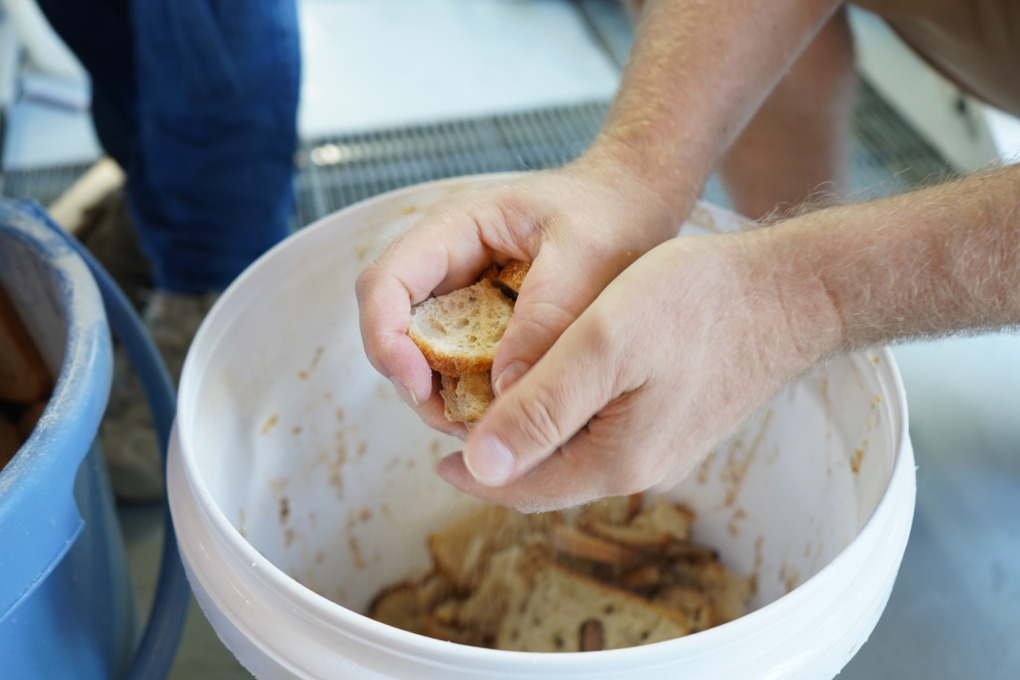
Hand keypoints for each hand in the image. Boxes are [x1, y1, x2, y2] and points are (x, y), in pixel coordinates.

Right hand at [356, 156, 680, 435]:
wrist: (636, 205)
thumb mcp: (584, 256)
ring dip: (446, 397)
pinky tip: (512, 415)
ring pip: (424, 358)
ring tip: (492, 428)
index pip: (382, 285)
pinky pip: (461, 369)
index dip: (386, 340)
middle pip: (394, 331)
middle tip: (463, 423)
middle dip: (416, 383)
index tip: (420, 387)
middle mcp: (445, 267)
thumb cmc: (609, 213)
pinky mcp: (483, 327)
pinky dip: (475, 397)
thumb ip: (545, 319)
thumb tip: (505, 390)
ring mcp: (461, 298)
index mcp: (453, 231)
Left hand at [437, 228, 835, 511]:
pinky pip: (606, 435)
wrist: (790, 292)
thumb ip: (538, 406)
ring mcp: (663, 449)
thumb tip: (480, 464)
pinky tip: (558, 385)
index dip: (474, 471)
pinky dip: (569, 419)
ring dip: (533, 436)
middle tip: (461, 422)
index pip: (521, 486)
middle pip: (548, 477)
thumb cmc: (697, 304)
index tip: (436, 452)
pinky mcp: (677, 423)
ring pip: (576, 454)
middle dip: (500, 456)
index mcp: (616, 461)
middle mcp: (641, 469)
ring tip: (499, 400)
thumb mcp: (602, 343)